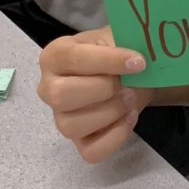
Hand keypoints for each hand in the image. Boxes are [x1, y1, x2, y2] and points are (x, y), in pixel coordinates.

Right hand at [37, 26, 153, 163]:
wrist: (133, 71)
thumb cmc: (119, 51)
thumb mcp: (120, 37)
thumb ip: (125, 41)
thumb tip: (139, 54)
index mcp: (55, 55)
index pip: (72, 58)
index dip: (107, 61)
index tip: (139, 62)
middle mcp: (49, 88)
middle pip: (61, 96)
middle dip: (102, 89)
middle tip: (128, 83)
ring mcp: (61, 117)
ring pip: (72, 126)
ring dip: (110, 112)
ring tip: (131, 98)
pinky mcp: (79, 142)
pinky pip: (91, 152)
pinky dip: (116, 136)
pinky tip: (130, 117)